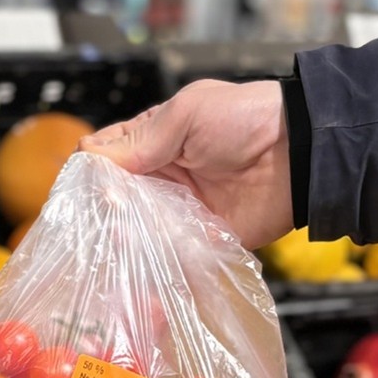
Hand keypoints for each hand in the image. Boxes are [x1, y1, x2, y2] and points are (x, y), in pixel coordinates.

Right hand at [79, 79, 292, 249]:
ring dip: (122, 237)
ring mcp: (178, 211)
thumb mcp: (186, 114)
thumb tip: (88, 158)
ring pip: (136, 230)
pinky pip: (168, 254)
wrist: (298, 155)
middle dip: (101, 210)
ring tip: (110, 243)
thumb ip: (139, 139)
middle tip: (92, 221)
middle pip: (115, 199)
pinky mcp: (199, 241)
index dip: (90, 172)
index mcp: (153, 140)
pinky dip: (152, 260)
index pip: (106, 157)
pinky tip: (136, 263)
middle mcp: (161, 178)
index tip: (79, 188)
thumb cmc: (246, 120)